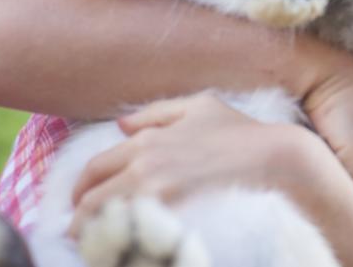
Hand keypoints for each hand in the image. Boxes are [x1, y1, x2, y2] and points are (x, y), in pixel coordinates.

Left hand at [69, 93, 307, 235]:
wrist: (273, 158)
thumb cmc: (239, 131)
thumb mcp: (200, 106)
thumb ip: (156, 112)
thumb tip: (121, 126)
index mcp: (146, 139)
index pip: (94, 168)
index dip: (80, 189)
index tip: (79, 204)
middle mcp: (143, 164)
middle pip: (91, 197)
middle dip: (79, 216)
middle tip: (79, 230)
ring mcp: (156, 191)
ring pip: (106, 218)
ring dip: (94, 231)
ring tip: (97, 242)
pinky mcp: (173, 212)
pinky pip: (132, 230)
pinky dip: (121, 238)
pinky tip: (125, 245)